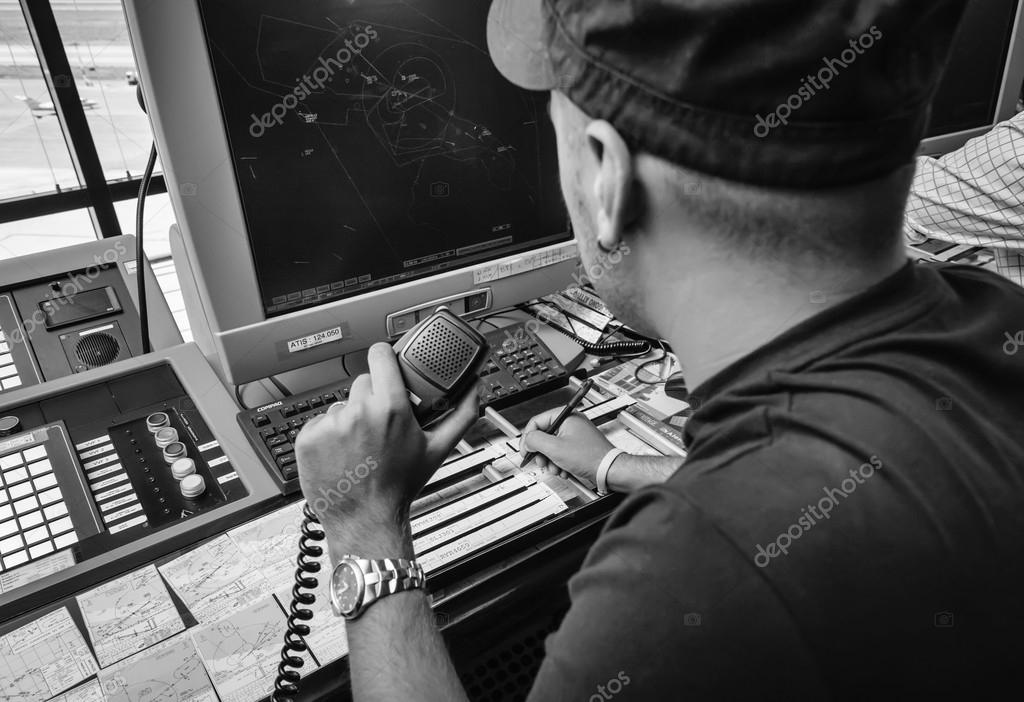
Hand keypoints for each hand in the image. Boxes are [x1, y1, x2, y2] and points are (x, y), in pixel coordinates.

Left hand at [295, 343, 478, 540]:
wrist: (365, 519)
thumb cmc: (399, 486)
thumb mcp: (437, 449)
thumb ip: (462, 415)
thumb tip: (475, 390)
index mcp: (390, 408)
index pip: (380, 355)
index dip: (384, 357)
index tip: (385, 362)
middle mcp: (359, 412)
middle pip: (363, 382)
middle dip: (372, 398)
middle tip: (379, 425)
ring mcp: (330, 425)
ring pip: (342, 404)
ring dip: (350, 419)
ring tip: (360, 445)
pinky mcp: (308, 438)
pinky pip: (319, 423)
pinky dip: (327, 435)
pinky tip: (341, 454)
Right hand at [519, 409, 613, 485]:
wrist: (609, 470)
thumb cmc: (590, 457)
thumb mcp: (555, 448)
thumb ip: (536, 440)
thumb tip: (527, 440)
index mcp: (565, 416)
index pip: (537, 421)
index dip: (528, 437)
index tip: (525, 450)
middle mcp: (570, 423)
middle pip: (544, 435)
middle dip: (541, 452)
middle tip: (541, 461)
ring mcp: (574, 435)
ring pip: (551, 447)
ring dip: (550, 460)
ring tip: (556, 468)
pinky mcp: (578, 447)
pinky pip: (561, 453)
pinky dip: (559, 463)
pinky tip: (564, 470)